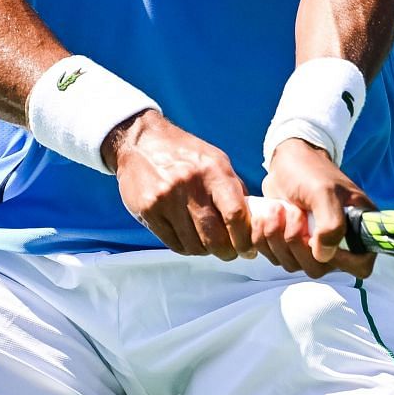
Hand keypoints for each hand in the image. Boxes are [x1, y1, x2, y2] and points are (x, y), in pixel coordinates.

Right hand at [107, 111, 253, 260]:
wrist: (141, 142)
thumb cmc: (185, 153)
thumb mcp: (216, 160)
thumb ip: (234, 189)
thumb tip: (253, 222)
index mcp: (213, 170)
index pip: (235, 214)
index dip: (244, 238)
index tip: (248, 248)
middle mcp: (190, 184)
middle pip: (215, 237)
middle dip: (226, 252)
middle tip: (229, 252)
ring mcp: (167, 198)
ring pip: (194, 245)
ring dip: (206, 251)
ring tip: (208, 244)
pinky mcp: (148, 210)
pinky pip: (174, 243)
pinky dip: (186, 247)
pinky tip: (190, 240)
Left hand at [259, 138, 374, 277]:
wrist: (286, 161)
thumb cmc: (310, 171)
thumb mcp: (324, 192)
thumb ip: (331, 224)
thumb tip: (324, 256)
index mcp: (358, 228)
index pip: (361, 265)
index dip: (341, 261)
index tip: (319, 239)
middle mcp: (337, 241)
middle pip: (319, 268)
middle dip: (298, 243)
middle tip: (294, 212)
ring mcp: (313, 245)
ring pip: (294, 264)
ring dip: (278, 239)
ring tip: (278, 209)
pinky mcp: (291, 244)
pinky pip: (276, 257)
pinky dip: (265, 239)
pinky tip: (267, 216)